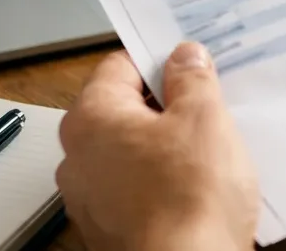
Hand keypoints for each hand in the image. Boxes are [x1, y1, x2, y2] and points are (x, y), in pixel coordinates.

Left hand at [55, 44, 258, 250]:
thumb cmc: (190, 199)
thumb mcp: (204, 118)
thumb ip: (191, 78)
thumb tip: (183, 57)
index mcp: (92, 119)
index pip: (120, 65)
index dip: (159, 58)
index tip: (191, 63)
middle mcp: (77, 157)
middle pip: (123, 108)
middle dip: (165, 103)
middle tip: (208, 104)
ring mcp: (90, 197)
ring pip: (130, 149)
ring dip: (164, 143)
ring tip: (206, 147)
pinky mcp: (109, 228)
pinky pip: (134, 186)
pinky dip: (159, 179)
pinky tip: (194, 184)